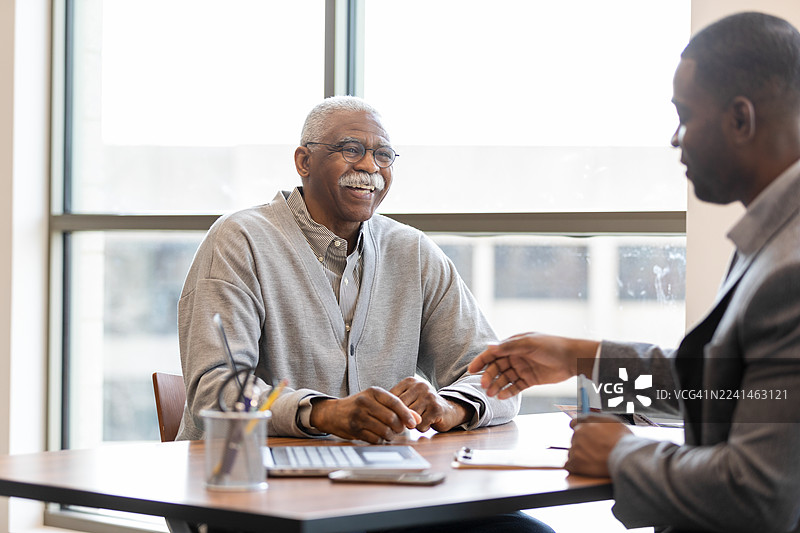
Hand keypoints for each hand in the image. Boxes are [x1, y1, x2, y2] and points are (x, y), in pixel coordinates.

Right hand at [309, 387, 421, 443]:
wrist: (333, 413)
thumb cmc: (359, 405)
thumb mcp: (376, 400)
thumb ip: (397, 407)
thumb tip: (417, 418)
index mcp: (373, 392)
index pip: (395, 402)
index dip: (407, 414)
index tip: (413, 423)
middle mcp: (365, 402)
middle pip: (391, 418)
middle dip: (399, 427)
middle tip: (399, 429)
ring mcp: (358, 416)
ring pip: (384, 430)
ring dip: (390, 435)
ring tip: (390, 433)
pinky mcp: (354, 429)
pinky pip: (375, 439)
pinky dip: (381, 440)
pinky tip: (379, 437)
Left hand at [389, 377, 468, 431]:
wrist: (449, 410)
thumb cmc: (424, 406)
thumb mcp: (410, 397)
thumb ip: (396, 401)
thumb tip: (379, 409)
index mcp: (410, 381)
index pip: (392, 397)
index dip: (390, 411)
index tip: (392, 418)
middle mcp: (420, 385)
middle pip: (400, 408)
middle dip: (401, 418)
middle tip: (405, 423)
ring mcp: (429, 396)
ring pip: (410, 417)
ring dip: (412, 424)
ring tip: (419, 421)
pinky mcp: (436, 408)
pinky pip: (420, 424)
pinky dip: (422, 428)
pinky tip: (427, 423)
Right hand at [467, 333, 598, 398]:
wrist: (572, 359)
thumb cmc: (551, 346)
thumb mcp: (528, 344)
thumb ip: (508, 347)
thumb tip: (489, 347)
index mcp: (514, 345)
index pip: (493, 353)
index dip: (481, 361)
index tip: (471, 370)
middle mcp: (516, 356)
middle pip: (497, 367)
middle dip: (489, 376)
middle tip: (484, 386)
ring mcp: (522, 368)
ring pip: (505, 378)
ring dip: (497, 385)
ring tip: (491, 394)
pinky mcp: (529, 380)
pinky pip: (515, 386)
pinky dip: (508, 391)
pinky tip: (502, 396)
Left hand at [565, 414, 630, 476]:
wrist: (625, 457)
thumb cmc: (622, 439)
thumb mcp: (612, 421)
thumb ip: (597, 419)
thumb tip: (589, 419)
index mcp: (585, 422)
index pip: (574, 423)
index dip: (579, 429)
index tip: (583, 435)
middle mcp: (578, 433)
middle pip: (575, 438)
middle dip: (583, 443)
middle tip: (595, 450)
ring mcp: (575, 448)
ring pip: (573, 451)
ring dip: (580, 455)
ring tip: (594, 460)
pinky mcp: (575, 463)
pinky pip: (570, 465)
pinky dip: (576, 467)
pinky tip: (586, 468)